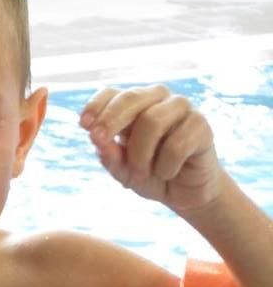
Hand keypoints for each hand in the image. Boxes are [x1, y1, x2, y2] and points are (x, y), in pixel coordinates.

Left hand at [79, 84, 221, 211]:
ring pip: (152, 121)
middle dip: (111, 120)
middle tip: (100, 141)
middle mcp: (158, 99)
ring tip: (141, 174)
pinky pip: (176, 144)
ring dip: (140, 155)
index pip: (111, 93)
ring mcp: (182, 109)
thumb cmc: (151, 175)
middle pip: (131, 98)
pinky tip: (167, 173)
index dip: (96, 106)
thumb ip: (110, 155)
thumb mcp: (123, 170)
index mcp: (134, 105)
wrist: (185, 194)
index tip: (84, 125)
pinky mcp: (201, 125)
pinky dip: (165, 166)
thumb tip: (97, 138)